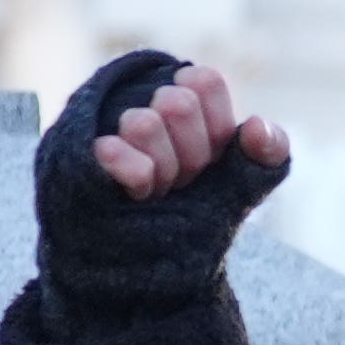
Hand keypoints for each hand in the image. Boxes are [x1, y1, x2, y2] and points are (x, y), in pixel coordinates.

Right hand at [94, 60, 290, 203]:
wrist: (147, 263)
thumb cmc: (195, 216)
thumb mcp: (238, 186)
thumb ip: (265, 155)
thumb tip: (256, 126)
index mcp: (184, 103)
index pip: (204, 80)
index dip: (215, 126)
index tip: (209, 159)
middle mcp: (140, 105)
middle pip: (178, 102)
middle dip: (191, 155)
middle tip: (181, 181)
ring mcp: (105, 127)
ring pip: (143, 124)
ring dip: (163, 171)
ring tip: (156, 190)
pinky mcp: (80, 157)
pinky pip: (114, 153)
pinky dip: (136, 176)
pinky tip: (138, 193)